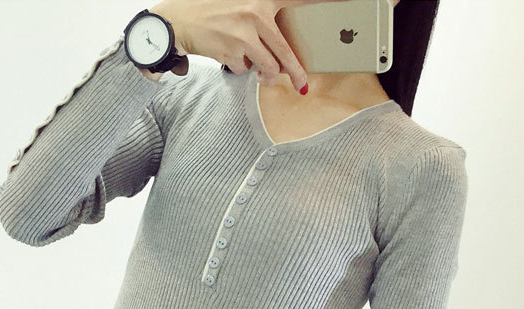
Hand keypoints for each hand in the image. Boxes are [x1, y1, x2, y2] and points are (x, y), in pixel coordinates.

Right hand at [149, 0, 348, 91]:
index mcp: (261, 0)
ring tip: (254, 69)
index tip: (346, 4)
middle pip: (284, 51)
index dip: (323, 2)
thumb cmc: (208, 13)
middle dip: (295, 72)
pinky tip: (228, 57)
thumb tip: (277, 55)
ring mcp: (244, 35)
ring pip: (266, 66)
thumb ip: (261, 23)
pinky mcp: (232, 52)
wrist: (177, 22)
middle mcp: (256, 14)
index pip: (299, 0)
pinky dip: (238, 69)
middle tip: (302, 84)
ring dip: (262, 73)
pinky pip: (244, 70)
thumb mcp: (239, 9)